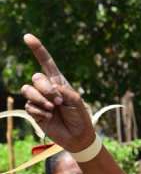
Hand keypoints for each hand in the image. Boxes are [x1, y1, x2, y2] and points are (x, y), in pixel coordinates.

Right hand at [21, 34, 93, 151]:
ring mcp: (39, 99)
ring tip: (53, 109)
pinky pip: (29, 105)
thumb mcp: (76, 101)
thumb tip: (49, 88)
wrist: (77, 136)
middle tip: (58, 101)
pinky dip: (40, 112)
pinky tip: (49, 117)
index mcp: (59, 82)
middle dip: (45, 88)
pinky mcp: (34, 111)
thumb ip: (63, 91)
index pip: (46, 62)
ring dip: (41, 99)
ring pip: (27, 90)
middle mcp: (47, 88)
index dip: (37, 49)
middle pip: (36, 77)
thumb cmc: (80, 117)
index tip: (27, 37)